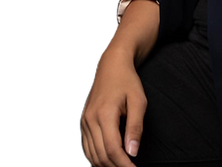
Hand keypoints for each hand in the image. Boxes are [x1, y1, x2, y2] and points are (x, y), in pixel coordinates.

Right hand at [80, 48, 147, 165]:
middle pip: (100, 155)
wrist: (111, 65)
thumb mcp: (138, 100)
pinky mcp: (83, 122)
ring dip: (106, 165)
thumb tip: (133, 152)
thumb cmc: (127, 81)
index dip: (124, 164)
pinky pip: (86, 148)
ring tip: (122, 166)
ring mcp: (84, 121)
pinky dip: (97, 158)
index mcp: (104, 114)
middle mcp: (90, 120)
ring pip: (91, 155)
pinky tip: (109, 160)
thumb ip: (135, 127)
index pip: (112, 149)